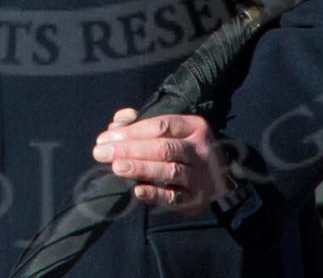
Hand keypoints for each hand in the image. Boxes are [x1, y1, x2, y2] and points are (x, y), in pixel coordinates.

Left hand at [92, 108, 229, 213]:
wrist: (220, 176)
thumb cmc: (186, 147)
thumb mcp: (173, 129)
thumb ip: (142, 123)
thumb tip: (116, 123)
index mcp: (194, 127)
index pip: (161, 125)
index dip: (132, 131)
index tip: (106, 137)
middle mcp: (200, 150)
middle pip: (163, 148)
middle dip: (129, 149)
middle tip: (101, 152)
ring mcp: (200, 176)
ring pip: (169, 171)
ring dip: (141, 169)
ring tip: (116, 167)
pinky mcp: (196, 199)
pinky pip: (174, 198)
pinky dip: (155, 195)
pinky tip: (137, 191)